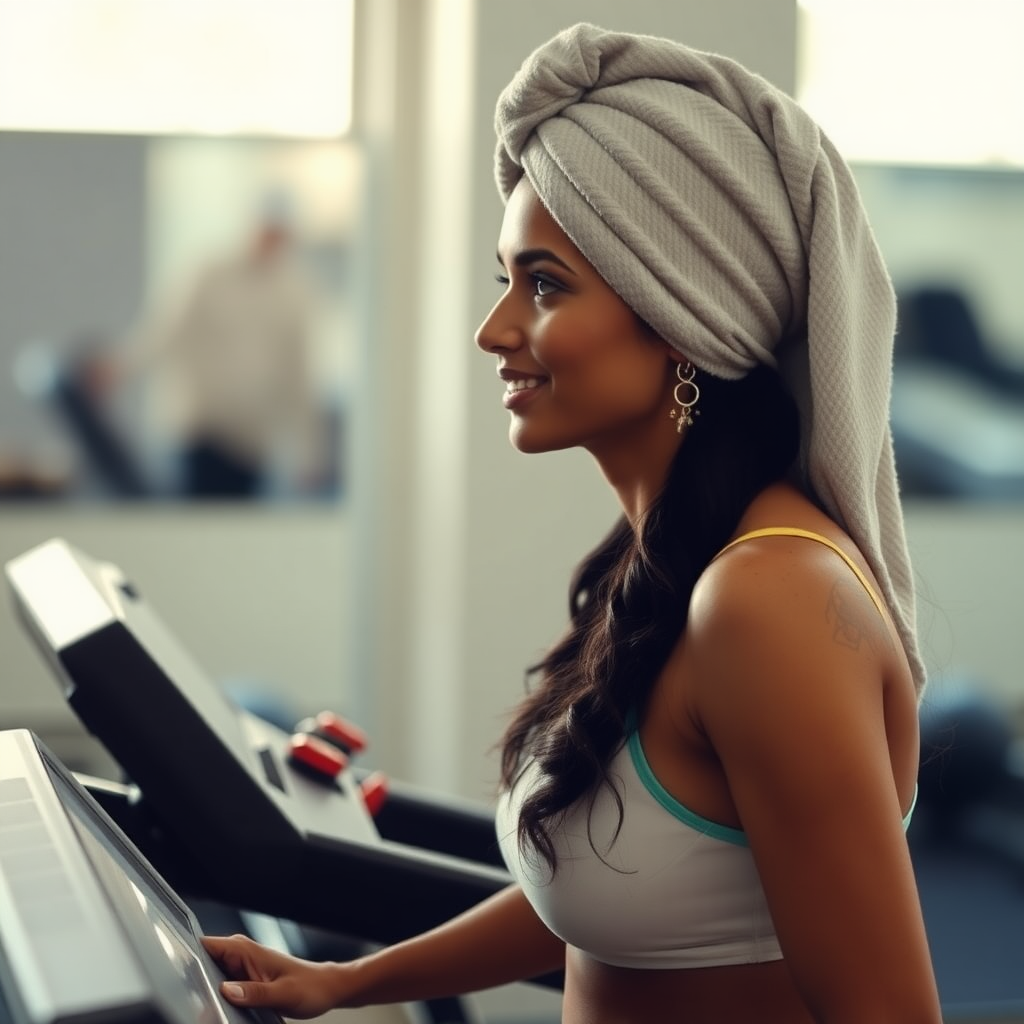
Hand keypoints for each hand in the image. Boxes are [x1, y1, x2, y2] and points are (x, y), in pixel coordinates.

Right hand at [201, 933, 354, 1017]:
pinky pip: (222, 985)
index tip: (180, 972)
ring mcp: (242, 967)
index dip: (189, 956)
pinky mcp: (245, 979)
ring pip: (211, 975)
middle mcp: (241, 955)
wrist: (325, 989)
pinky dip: (219, 995)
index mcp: (246, 950)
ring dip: (208, 988)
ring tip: (210, 1003)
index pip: (206, 945)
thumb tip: (226, 990)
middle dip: (196, 977)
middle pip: (204, 962)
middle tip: (194, 997)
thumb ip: (254, 992)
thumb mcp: (282, 993)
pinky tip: (222, 1005)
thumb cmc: (310, 986)